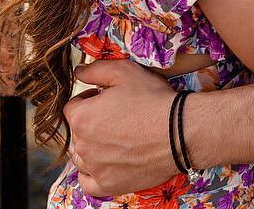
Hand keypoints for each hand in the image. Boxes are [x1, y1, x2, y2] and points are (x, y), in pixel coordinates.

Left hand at [64, 59, 177, 197]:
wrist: (181, 131)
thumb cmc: (154, 100)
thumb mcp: (126, 72)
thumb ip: (97, 70)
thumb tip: (79, 72)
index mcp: (82, 117)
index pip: (72, 108)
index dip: (88, 100)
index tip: (103, 100)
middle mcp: (84, 145)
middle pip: (78, 132)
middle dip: (92, 123)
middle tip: (115, 118)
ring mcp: (96, 167)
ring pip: (82, 157)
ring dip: (92, 148)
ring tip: (114, 140)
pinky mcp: (109, 184)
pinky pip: (87, 182)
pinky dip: (92, 174)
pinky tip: (105, 164)